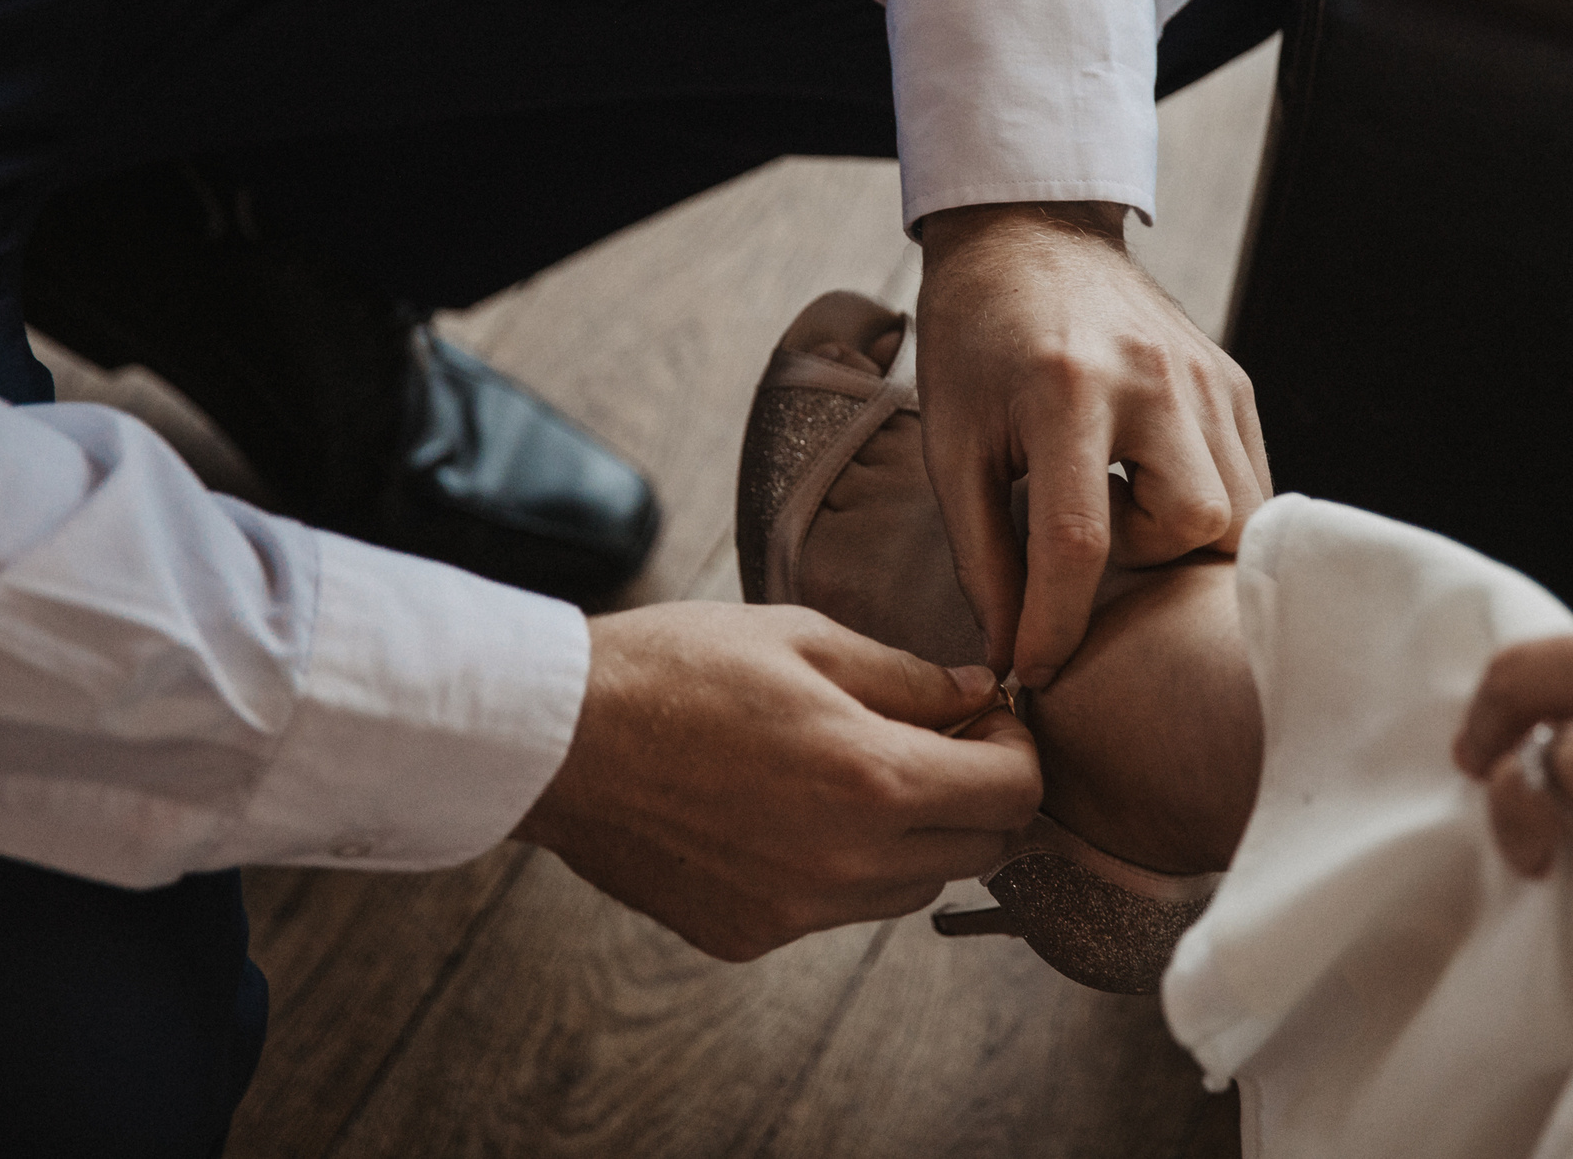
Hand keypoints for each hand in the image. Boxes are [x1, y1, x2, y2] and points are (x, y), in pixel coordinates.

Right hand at [512, 601, 1039, 960]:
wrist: (556, 737)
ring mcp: (797, 910)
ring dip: (914, 834)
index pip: (1016, 794)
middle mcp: (847, 863)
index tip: (984, 716)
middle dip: (978, 792)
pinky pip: (837, 908)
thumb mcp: (805, 638)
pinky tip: (788, 809)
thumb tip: (980, 695)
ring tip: (855, 769)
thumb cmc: (677, 668)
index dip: (1016, 748)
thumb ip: (910, 676)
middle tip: (936, 737)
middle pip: (981, 850)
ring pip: (914, 886)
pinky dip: (841, 865)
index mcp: (874, 779)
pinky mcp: (750, 933)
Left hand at [917, 201, 1270, 686]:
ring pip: (1242, 512)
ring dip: (1183, 541)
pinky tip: (1154, 486)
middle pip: (1194, 526)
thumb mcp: (953, 443)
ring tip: (1122, 507)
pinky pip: (1253, 479)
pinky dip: (1211, 509)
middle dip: (1147, 564)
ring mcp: (1208, 376)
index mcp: (1066, 389)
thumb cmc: (976, 341)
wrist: (1029, 235)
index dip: (1058, 626)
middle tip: (1093, 539)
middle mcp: (1153, 379)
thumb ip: (982, 554)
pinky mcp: (1234, 379)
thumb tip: (1013, 655)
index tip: (1039, 671)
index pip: (1078, 542)